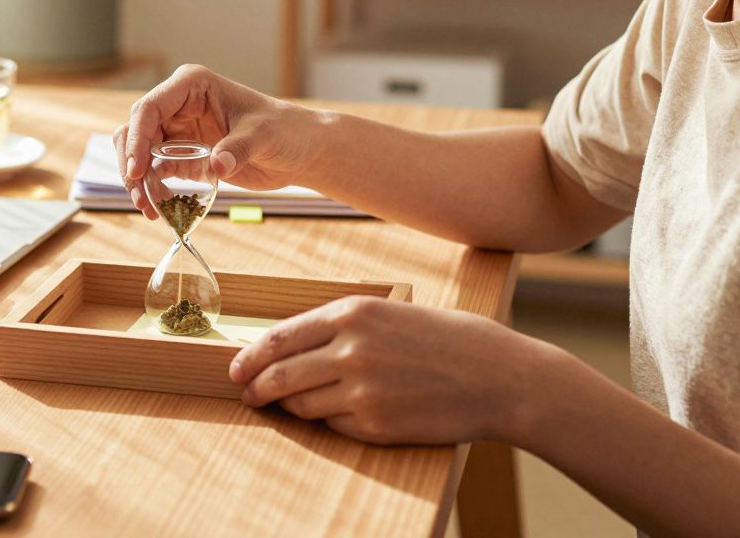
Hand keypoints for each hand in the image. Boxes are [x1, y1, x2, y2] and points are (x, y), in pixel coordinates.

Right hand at [113, 64, 317, 217]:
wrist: (298, 151)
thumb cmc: (285, 130)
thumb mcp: (264, 135)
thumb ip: (239, 147)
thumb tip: (217, 164)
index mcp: (192, 86)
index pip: (150, 108)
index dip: (137, 138)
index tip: (138, 170)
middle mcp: (178, 105)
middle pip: (135, 131)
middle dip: (132, 164)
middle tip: (140, 196)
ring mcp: (178, 131)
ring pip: (139, 153)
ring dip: (137, 181)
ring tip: (148, 209)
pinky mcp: (182, 156)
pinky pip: (155, 172)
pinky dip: (151, 190)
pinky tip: (159, 210)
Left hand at [229, 296, 540, 444]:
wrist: (502, 378)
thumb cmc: (451, 341)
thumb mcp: (391, 315)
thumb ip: (342, 326)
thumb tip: (292, 347)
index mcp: (353, 313)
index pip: (279, 338)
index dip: (250, 358)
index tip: (237, 369)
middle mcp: (351, 349)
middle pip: (279, 375)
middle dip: (256, 388)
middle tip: (247, 395)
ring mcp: (361, 390)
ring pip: (301, 405)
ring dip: (292, 408)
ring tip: (296, 405)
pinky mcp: (375, 424)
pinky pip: (333, 426)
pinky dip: (331, 422)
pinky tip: (347, 413)